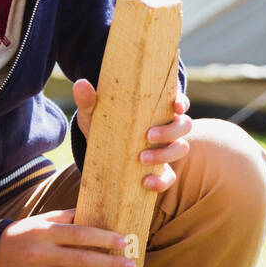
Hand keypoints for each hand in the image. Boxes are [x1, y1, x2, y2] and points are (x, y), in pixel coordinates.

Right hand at [0, 208, 135, 266]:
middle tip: (131, 266)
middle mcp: (41, 255)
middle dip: (109, 263)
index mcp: (45, 233)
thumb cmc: (21, 236)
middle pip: (80, 260)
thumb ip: (68, 218)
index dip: (103, 238)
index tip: (123, 242)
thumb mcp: (40, 221)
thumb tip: (98, 212)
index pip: (80, 234)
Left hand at [72, 78, 193, 192]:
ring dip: (165, 154)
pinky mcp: (160, 171)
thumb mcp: (95, 114)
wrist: (101, 154)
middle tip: (148, 136)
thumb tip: (80, 84)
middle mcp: (167, 128)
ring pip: (181, 148)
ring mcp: (166, 150)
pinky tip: (144, 182)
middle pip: (185, 125)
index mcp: (157, 110)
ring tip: (141, 159)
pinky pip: (169, 177)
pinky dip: (161, 181)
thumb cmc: (105, 126)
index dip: (181, 102)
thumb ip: (89, 101)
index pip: (179, 102)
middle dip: (170, 131)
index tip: (175, 106)